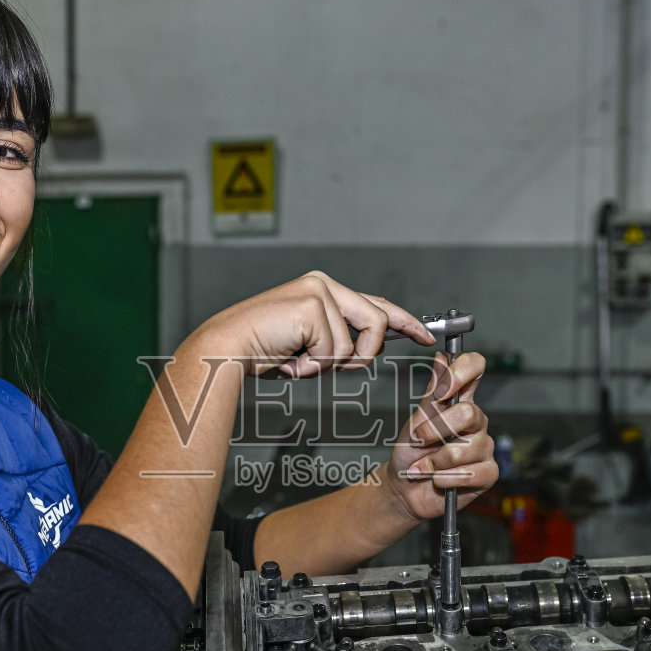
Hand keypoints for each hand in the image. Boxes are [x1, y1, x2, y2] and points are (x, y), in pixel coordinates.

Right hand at [189, 271, 433, 376]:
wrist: (226, 348)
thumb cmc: (260, 350)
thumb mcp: (309, 346)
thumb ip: (337, 341)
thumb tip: (363, 352)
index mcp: (324, 290)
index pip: (375, 304)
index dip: (405, 321)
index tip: (424, 335)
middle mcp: (324, 285)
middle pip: (377, 322)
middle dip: (363, 354)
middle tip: (332, 366)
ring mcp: (319, 292)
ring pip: (356, 344)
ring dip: (330, 365)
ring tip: (300, 361)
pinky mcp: (313, 306)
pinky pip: (335, 351)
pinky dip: (313, 366)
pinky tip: (289, 358)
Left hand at [383, 351, 497, 521]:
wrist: (404, 489)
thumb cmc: (411, 453)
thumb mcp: (416, 421)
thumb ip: (432, 393)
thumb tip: (441, 358)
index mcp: (460, 402)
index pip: (475, 369)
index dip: (463, 372)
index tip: (443, 391)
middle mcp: (476, 422)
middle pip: (469, 413)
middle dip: (436, 430)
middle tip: (419, 440)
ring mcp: (483, 448)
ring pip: (464, 449)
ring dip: (434, 462)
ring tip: (423, 468)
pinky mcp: (487, 473)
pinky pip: (470, 473)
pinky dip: (445, 479)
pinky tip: (437, 480)